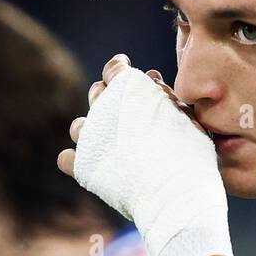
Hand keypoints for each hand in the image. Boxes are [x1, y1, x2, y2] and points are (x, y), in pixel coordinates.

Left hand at [57, 56, 206, 175]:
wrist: (174, 187)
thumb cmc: (188, 149)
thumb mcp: (183, 114)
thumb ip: (163, 95)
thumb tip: (151, 77)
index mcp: (127, 87)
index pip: (114, 68)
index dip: (121, 69)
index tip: (126, 71)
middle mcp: (104, 108)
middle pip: (96, 94)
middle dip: (106, 97)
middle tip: (121, 109)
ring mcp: (91, 137)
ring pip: (79, 127)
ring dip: (88, 129)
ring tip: (103, 139)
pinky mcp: (84, 166)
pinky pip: (67, 159)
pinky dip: (74, 160)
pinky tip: (85, 164)